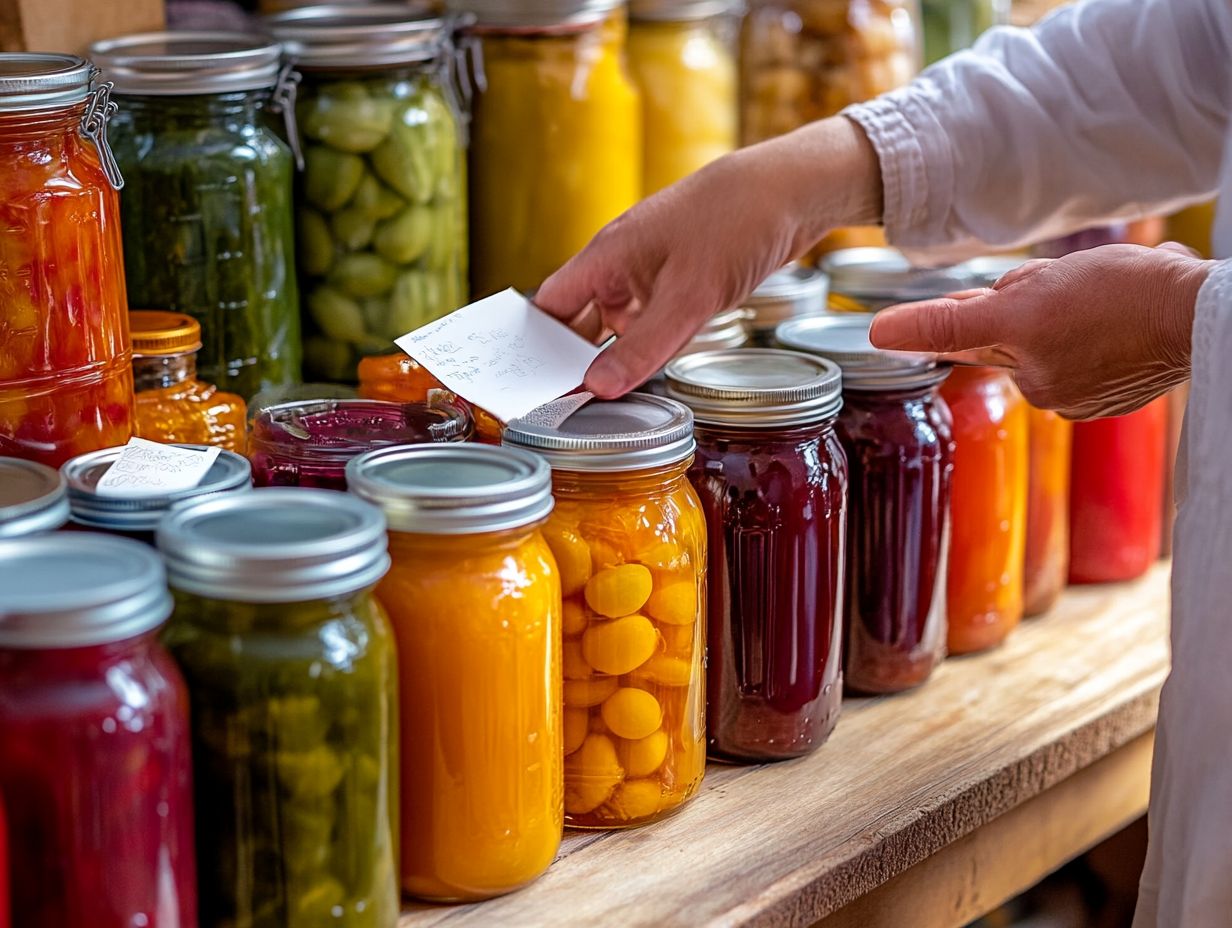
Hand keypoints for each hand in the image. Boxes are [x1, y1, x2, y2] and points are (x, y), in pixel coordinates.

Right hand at [536, 117, 882, 396]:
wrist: (790, 189)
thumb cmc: (735, 223)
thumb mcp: (688, 296)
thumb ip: (643, 346)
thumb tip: (598, 388)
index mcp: (606, 257)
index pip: (549, 306)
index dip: (535, 344)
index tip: (533, 385)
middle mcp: (621, 264)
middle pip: (578, 318)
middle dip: (571, 357)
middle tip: (566, 402)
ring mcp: (651, 271)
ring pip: (617, 321)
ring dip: (613, 353)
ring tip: (603, 396)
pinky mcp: (680, 278)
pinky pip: (649, 318)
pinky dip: (646, 343)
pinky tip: (652, 367)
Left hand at [868, 243, 1213, 418]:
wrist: (1202, 313)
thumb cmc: (1118, 300)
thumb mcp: (1022, 301)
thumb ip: (947, 321)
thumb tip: (880, 334)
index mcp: (1022, 368)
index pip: (969, 335)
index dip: (954, 314)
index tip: (897, 325)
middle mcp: (1049, 385)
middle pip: (1019, 323)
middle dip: (1037, 294)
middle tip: (1073, 285)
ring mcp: (1089, 385)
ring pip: (1060, 321)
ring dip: (1074, 299)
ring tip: (1111, 292)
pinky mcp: (1123, 382)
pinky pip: (1100, 333)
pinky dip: (1110, 315)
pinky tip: (1132, 304)